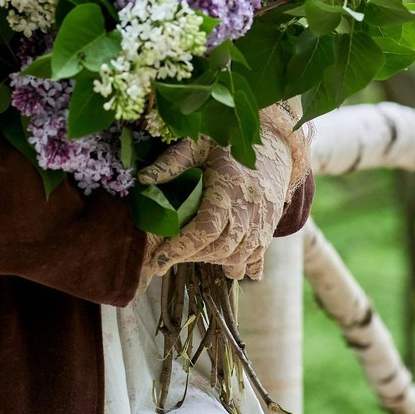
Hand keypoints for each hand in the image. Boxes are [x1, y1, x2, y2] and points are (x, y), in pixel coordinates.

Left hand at [135, 136, 274, 285]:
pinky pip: (257, 256)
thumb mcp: (198, 144)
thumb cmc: (227, 144)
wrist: (271, 144)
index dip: (182, 246)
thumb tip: (143, 178)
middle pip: (221, 248)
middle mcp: (248, 210)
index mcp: (228, 189)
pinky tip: (228, 269)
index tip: (158, 259)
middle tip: (168, 254)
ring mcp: (262, 221)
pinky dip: (242, 267)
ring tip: (192, 253)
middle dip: (191, 256)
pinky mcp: (268, 227)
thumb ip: (172, 161)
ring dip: (212, 261)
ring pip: (238, 256)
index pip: (206, 228)